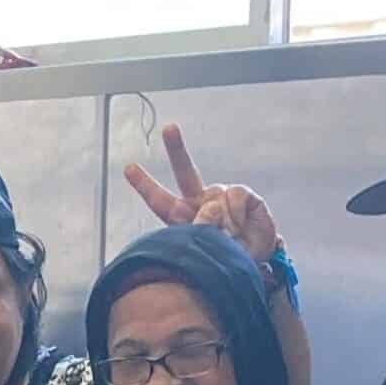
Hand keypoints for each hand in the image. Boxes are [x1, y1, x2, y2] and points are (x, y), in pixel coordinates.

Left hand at [122, 123, 281, 264]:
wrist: (256, 257)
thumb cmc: (224, 255)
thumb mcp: (208, 250)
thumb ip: (204, 231)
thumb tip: (212, 205)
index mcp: (182, 216)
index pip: (159, 200)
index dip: (144, 185)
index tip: (129, 168)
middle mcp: (198, 201)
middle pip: (185, 172)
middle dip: (177, 149)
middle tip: (169, 128)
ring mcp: (219, 195)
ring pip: (216, 198)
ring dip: (224, 223)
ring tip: (230, 239)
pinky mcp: (240, 193)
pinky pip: (235, 196)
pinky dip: (238, 215)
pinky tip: (242, 226)